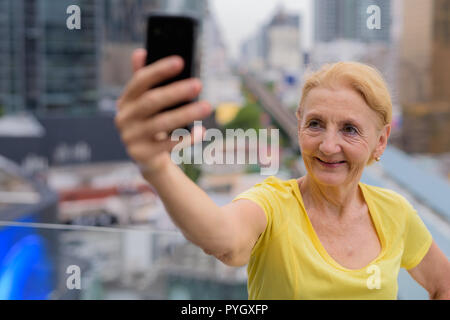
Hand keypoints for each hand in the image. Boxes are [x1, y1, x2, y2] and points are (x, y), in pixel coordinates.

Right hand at [115, 49, 210, 176]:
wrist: (148, 159)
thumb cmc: (151, 124)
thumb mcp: (145, 104)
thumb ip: (144, 81)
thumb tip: (140, 52)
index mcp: (125, 101)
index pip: (140, 81)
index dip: (159, 70)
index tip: (180, 61)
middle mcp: (124, 118)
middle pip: (151, 102)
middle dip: (176, 92)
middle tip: (199, 84)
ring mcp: (131, 138)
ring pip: (161, 124)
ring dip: (186, 114)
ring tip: (208, 106)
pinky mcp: (142, 155)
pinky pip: (168, 145)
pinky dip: (187, 138)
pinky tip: (202, 131)